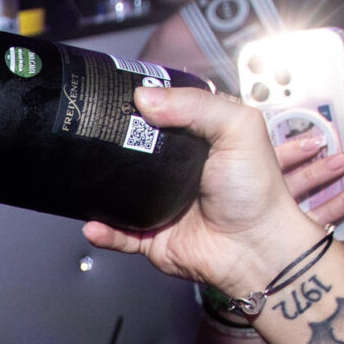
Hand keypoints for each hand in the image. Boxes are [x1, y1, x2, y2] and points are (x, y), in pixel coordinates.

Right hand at [82, 82, 325, 295]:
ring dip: (100, 187)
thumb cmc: (256, 192)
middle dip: (112, 141)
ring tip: (86, 176)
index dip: (143, 102)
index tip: (118, 94)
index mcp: (198, 139)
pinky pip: (118, 233)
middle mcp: (177, 170)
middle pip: (134, 149)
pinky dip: (103, 230)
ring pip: (119, 191)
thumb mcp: (239, 129)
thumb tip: (145, 97)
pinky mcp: (151, 235)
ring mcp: (161, 203)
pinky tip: (94, 222)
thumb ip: (196, 105)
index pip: (164, 112)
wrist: (255, 249)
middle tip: (96, 132)